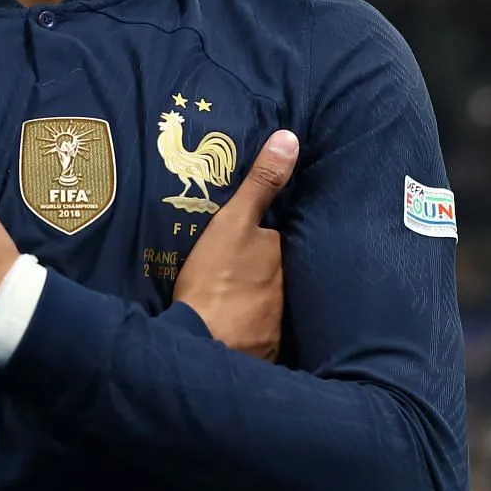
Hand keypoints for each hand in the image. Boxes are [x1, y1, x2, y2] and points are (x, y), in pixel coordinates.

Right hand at [172, 130, 298, 360]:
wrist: (200, 343)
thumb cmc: (216, 278)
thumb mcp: (233, 221)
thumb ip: (261, 183)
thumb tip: (290, 139)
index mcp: (283, 257)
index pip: (280, 241)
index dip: (267, 237)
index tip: (251, 237)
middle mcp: (289, 292)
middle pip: (276, 273)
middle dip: (264, 271)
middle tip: (240, 269)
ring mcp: (276, 325)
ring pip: (269, 304)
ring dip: (257, 301)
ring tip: (235, 298)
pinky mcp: (261, 351)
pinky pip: (258, 334)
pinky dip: (249, 329)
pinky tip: (234, 328)